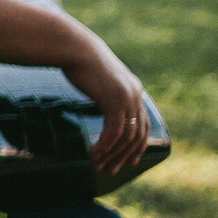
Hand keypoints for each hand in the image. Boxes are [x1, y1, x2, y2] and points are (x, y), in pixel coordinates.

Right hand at [61, 32, 149, 177]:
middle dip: (123, 156)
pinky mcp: (114, 100)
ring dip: (112, 154)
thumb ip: (105, 93)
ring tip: (97, 164)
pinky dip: (104, 146)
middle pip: (136, 135)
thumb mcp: (99, 81)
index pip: (143, 126)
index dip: (137, 147)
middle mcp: (135, 94)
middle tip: (109, 170)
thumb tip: (100, 103)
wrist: (74, 47)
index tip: (127, 161)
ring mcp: (127, 97)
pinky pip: (113, 132)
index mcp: (134, 90)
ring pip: (126, 137)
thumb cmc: (79, 62)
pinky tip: (93, 153)